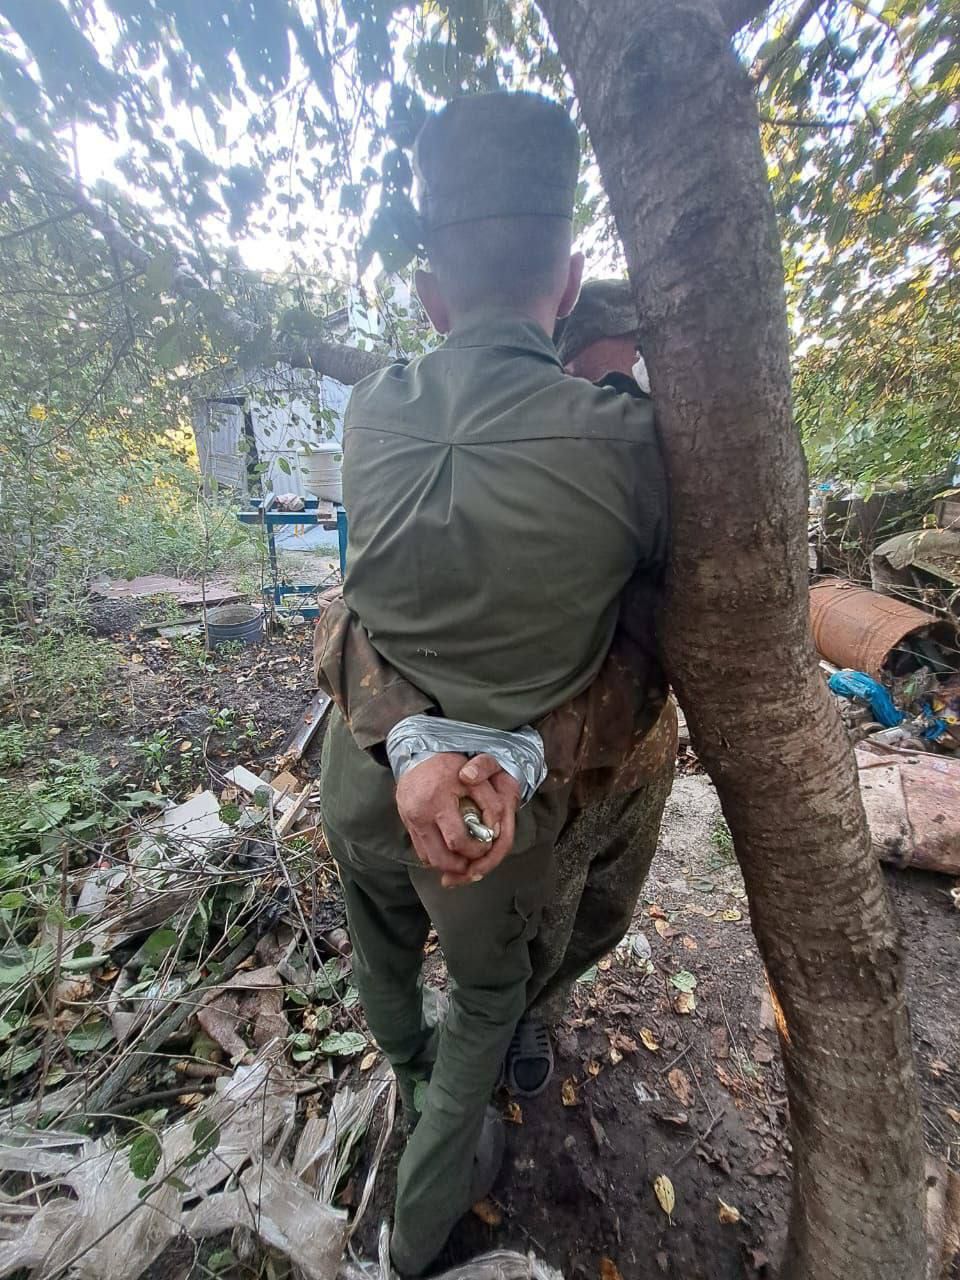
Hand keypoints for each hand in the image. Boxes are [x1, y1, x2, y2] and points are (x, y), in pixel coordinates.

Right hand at [394, 753, 518, 884]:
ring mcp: (410, 822)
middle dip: (460, 866)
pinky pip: (421, 851)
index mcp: (437, 802)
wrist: (418, 757)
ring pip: (429, 859)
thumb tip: (495, 831)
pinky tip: (450, 849)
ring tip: (464, 856)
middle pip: (440, 859)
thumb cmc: (450, 766)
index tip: (485, 845)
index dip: (475, 850)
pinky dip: (437, 856)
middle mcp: (420, 815)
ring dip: (448, 864)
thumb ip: (491, 803)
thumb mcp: (475, 779)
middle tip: (474, 859)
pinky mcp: (407, 825)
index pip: (457, 841)